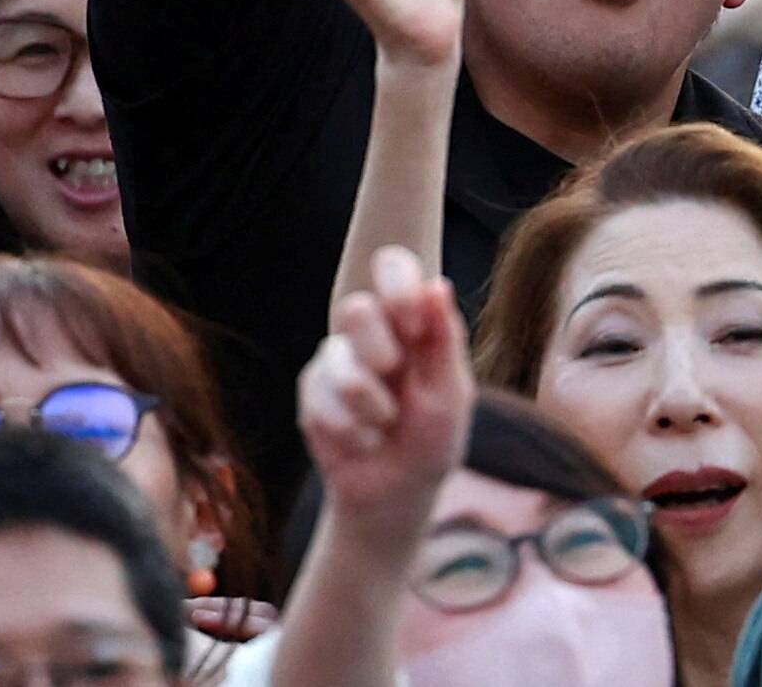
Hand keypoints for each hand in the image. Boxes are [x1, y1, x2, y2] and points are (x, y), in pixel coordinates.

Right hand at [299, 246, 471, 529]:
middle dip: (377, 352)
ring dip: (368, 403)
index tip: (412, 326)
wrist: (395, 495)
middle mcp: (371, 330)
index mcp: (410, 319)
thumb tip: (437, 284)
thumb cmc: (433, 439)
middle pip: (354, 308)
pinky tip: (363, 441)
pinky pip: (318, 397)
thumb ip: (443, 340)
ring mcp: (337, 358)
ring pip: (336, 357)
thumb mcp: (449, 393)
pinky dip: (349, 428)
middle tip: (394, 378)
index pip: (392, 266)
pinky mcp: (312, 390)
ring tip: (385, 424)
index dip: (396, 286)